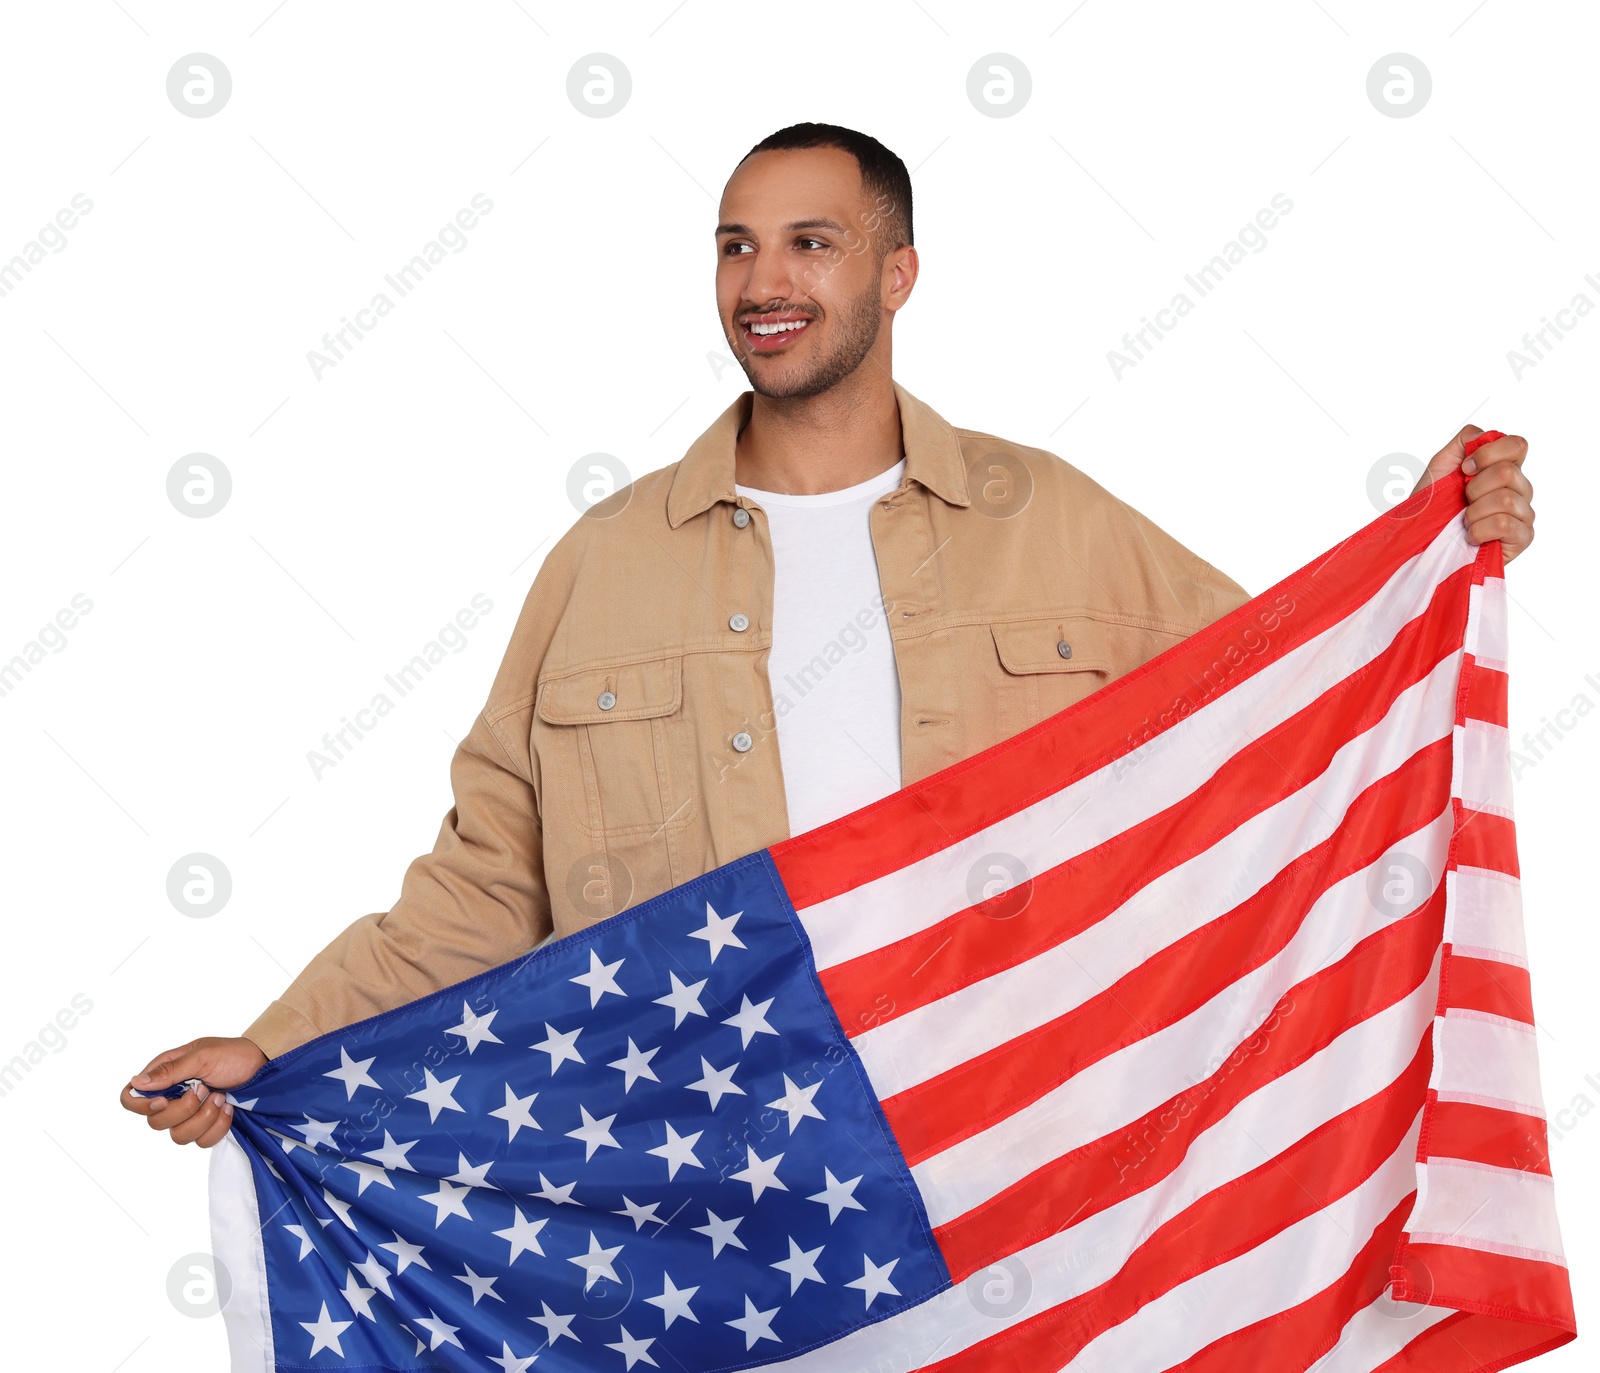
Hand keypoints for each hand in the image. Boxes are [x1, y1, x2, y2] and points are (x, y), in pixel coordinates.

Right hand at [121, 1036, 267, 1147]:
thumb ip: (170, 1071)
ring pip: (178, 1136)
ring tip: (221, 1097)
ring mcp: (189, 1115)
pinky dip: (217, 1127)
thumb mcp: (203, 1056)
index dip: (141, 1106)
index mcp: (165, 1076)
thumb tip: (136, 1083)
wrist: (263, 1066)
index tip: (163, 1102)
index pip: (132, 1098)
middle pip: (155, 1122)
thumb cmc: (233, 1055)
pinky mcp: (206, 1127)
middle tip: (205, 1089)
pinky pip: (201, 1142)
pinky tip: (228, 1110)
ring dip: (204, 1118)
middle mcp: (172, 1097)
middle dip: (184, 1110)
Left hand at [1412, 426, 1534, 563]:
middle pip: (1507, 472)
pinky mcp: (1522, 537)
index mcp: (1505, 468)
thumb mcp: (1441, 466)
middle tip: (1463, 501)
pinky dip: (1478, 530)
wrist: (1421, 541)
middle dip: (1474, 487)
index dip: (1487, 454)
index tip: (1464, 469)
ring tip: (1465, 521)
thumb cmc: (1433, 506)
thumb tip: (1484, 435)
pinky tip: (1472, 536)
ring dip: (1474, 511)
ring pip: (1505, 498)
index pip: (1517, 445)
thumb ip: (1464, 441)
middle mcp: (1520, 489)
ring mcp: (1524, 513)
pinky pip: (1504, 524)